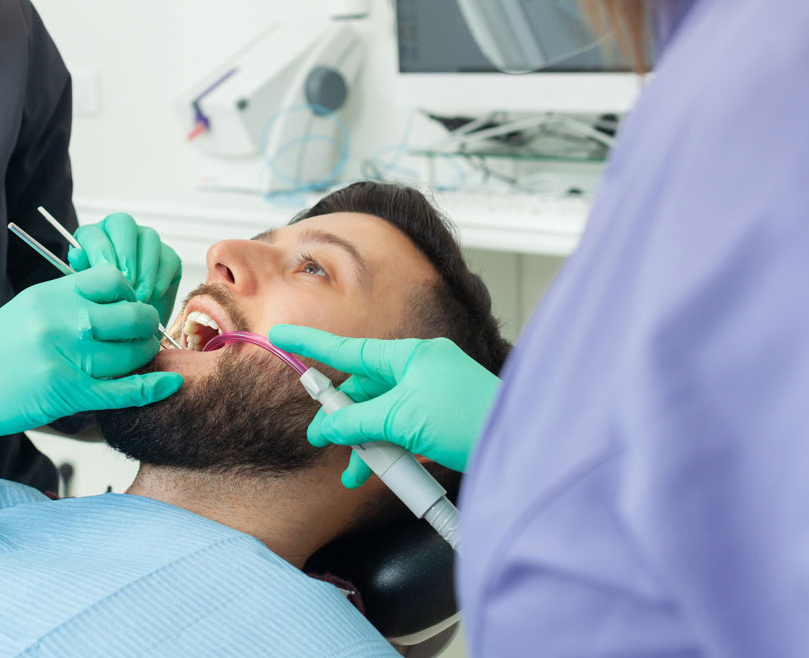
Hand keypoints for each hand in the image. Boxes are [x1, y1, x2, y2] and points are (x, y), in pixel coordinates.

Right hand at [0, 266, 180, 485]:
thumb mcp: (25, 310)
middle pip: (130, 316)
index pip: (111, 280)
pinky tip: (168, 384)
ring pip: (130, 354)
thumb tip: (115, 302)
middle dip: (146, 325)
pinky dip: (151, 388)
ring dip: (145, 357)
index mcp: (48, 295)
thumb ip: (68, 302)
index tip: (128, 305)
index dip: (128, 293)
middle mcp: (58, 322)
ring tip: (143, 358)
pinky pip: (123, 391)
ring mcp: (62, 360)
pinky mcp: (64, 395)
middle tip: (145, 333)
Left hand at [67, 213, 182, 325]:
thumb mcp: (88, 290)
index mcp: (94, 237)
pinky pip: (168, 258)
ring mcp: (146, 242)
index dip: (100, 250)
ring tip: (138, 296)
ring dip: (144, 269)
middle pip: (123, 223)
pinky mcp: (168, 257)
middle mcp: (120, 233)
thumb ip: (82, 272)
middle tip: (125, 281)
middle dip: (125, 253)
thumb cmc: (102, 304)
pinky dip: (160, 278)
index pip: (94, 232)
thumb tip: (76, 255)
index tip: (104, 273)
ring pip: (149, 238)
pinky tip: (152, 295)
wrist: (126, 324)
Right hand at [268, 325, 500, 484]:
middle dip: (343, 419)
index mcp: (410, 356)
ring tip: (355, 474)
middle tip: (323, 439)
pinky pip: (405, 433)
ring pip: (383, 416)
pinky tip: (384, 473)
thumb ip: (358, 421)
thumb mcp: (401, 418)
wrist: (526, 448)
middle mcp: (421, 371)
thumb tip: (326, 428)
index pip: (350, 348)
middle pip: (365, 390)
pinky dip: (391, 453)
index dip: (313, 344)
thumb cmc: (469, 418)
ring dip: (367, 445)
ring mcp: (433, 397)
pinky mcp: (445, 424)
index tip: (283, 335)